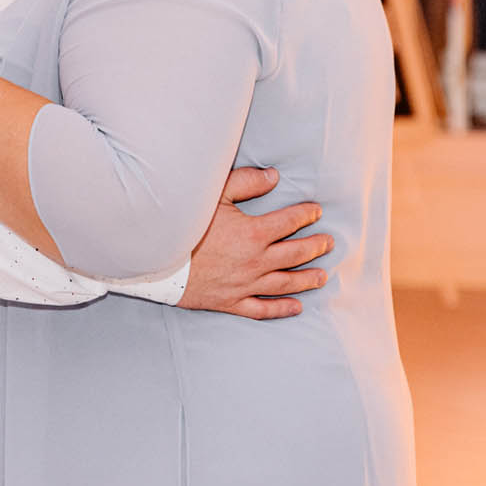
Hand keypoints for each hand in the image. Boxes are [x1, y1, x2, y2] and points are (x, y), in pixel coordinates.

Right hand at [177, 166, 330, 319]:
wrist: (157, 259)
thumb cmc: (184, 223)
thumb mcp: (214, 195)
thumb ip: (246, 183)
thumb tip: (273, 176)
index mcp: (254, 233)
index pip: (289, 222)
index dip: (306, 214)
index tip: (316, 211)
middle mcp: (255, 261)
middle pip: (295, 254)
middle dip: (315, 246)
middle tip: (329, 242)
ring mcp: (245, 285)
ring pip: (285, 283)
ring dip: (307, 279)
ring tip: (322, 276)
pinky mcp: (231, 302)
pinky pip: (262, 309)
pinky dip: (281, 309)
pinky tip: (296, 307)